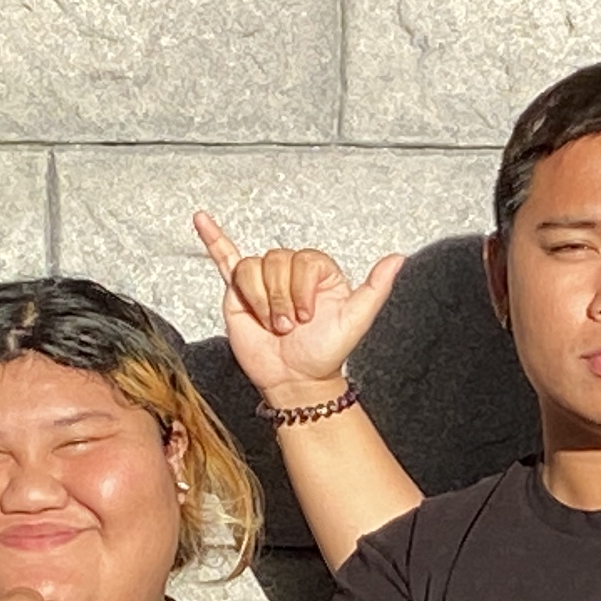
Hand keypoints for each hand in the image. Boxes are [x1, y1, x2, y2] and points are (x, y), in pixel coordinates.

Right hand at [196, 212, 404, 404]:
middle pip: (274, 261)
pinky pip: (225, 258)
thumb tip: (397, 259)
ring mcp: (263, 280)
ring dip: (261, 300)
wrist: (295, 380)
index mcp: (318, 271)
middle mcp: (290, 271)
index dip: (301, 289)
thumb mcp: (356, 319)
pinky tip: (203, 221)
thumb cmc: (324, 353)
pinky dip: (213, 239)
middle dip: (280, 299)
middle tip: (288, 327)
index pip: (303, 260)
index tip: (307, 317)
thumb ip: (376, 288)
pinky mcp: (238, 292)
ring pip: (251, 269)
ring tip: (270, 323)